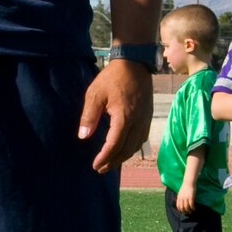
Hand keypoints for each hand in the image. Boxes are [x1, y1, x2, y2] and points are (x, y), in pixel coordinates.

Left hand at [78, 57, 152, 174]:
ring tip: (111, 162)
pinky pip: (142, 138)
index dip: (105, 157)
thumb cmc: (112, 78)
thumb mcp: (95, 94)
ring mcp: (146, 119)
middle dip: (114, 161)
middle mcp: (138, 121)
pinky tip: (124, 148)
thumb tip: (83, 137)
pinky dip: (132, 147)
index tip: (95, 166)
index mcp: (124, 117)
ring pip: (136, 146)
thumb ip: (89, 116)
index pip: (115, 144)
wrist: (135, 63)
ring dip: (123, 156)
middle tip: (101, 168)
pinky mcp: (148, 116)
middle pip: (127, 149)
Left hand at [175, 182, 199, 216]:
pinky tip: (194, 209)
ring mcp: (186, 198)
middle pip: (182, 208)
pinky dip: (192, 208)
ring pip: (187, 207)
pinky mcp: (191, 197)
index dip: (180, 210)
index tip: (183, 211)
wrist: (189, 182)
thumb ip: (180, 197)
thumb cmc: (185, 186)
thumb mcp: (180, 192)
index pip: (178, 206)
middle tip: (188, 213)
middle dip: (185, 211)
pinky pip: (191, 204)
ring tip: (191, 212)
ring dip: (189, 211)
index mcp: (179, 197)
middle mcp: (182, 198)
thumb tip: (180, 201)